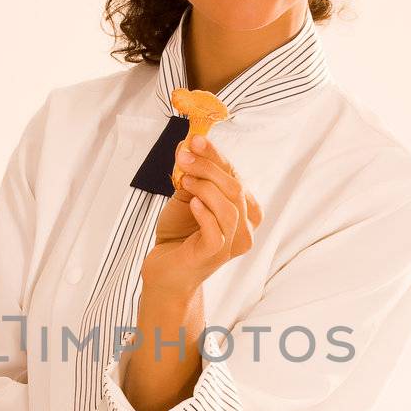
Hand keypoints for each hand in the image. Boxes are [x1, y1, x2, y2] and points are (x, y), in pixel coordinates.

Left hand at [141, 133, 262, 301]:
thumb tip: (187, 143)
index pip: (235, 176)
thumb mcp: (187, 197)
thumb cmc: (179, 234)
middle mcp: (245, 228)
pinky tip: (191, 203)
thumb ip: (191, 173)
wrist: (165, 270)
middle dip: (208, 168)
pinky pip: (217, 231)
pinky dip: (204, 212)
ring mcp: (232, 244)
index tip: (195, 140)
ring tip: (183, 179)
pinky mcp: (216, 255)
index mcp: (244, 211)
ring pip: (229, 208)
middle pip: (235, 189)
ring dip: (205, 187)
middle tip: (184, 157)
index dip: (216, 156)